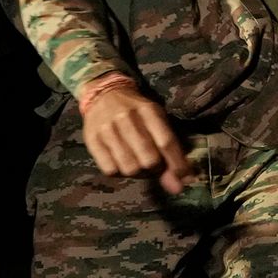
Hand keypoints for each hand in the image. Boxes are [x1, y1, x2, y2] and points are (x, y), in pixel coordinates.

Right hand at [78, 77, 189, 192]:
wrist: (103, 94)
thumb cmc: (136, 111)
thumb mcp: (156, 120)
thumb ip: (170, 149)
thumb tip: (181, 183)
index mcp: (148, 110)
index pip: (166, 142)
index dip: (178, 165)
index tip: (185, 179)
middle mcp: (127, 118)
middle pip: (149, 159)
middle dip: (156, 169)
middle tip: (154, 166)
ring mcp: (107, 129)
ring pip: (130, 168)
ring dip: (138, 173)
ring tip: (138, 164)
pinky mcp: (91, 140)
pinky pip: (110, 170)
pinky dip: (119, 172)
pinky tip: (121, 162)